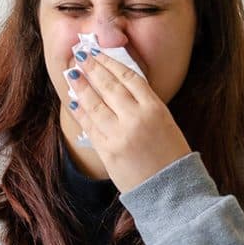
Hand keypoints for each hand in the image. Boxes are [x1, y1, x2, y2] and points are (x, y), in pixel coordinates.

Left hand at [66, 49, 191, 192]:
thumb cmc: (171, 156)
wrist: (171, 190)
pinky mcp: (108, 152)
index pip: (129, 77)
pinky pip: (90, 127)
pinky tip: (73, 101)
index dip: (111, 62)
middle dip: (93, 69)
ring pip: (95, 104)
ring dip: (81, 87)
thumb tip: (118, 86)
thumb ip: (144, 105)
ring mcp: (120, 136)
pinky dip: (80, 112)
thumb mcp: (166, 123)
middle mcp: (136, 119)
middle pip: (110, 87)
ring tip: (72, 74)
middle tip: (80, 55)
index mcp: (155, 109)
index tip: (99, 53)